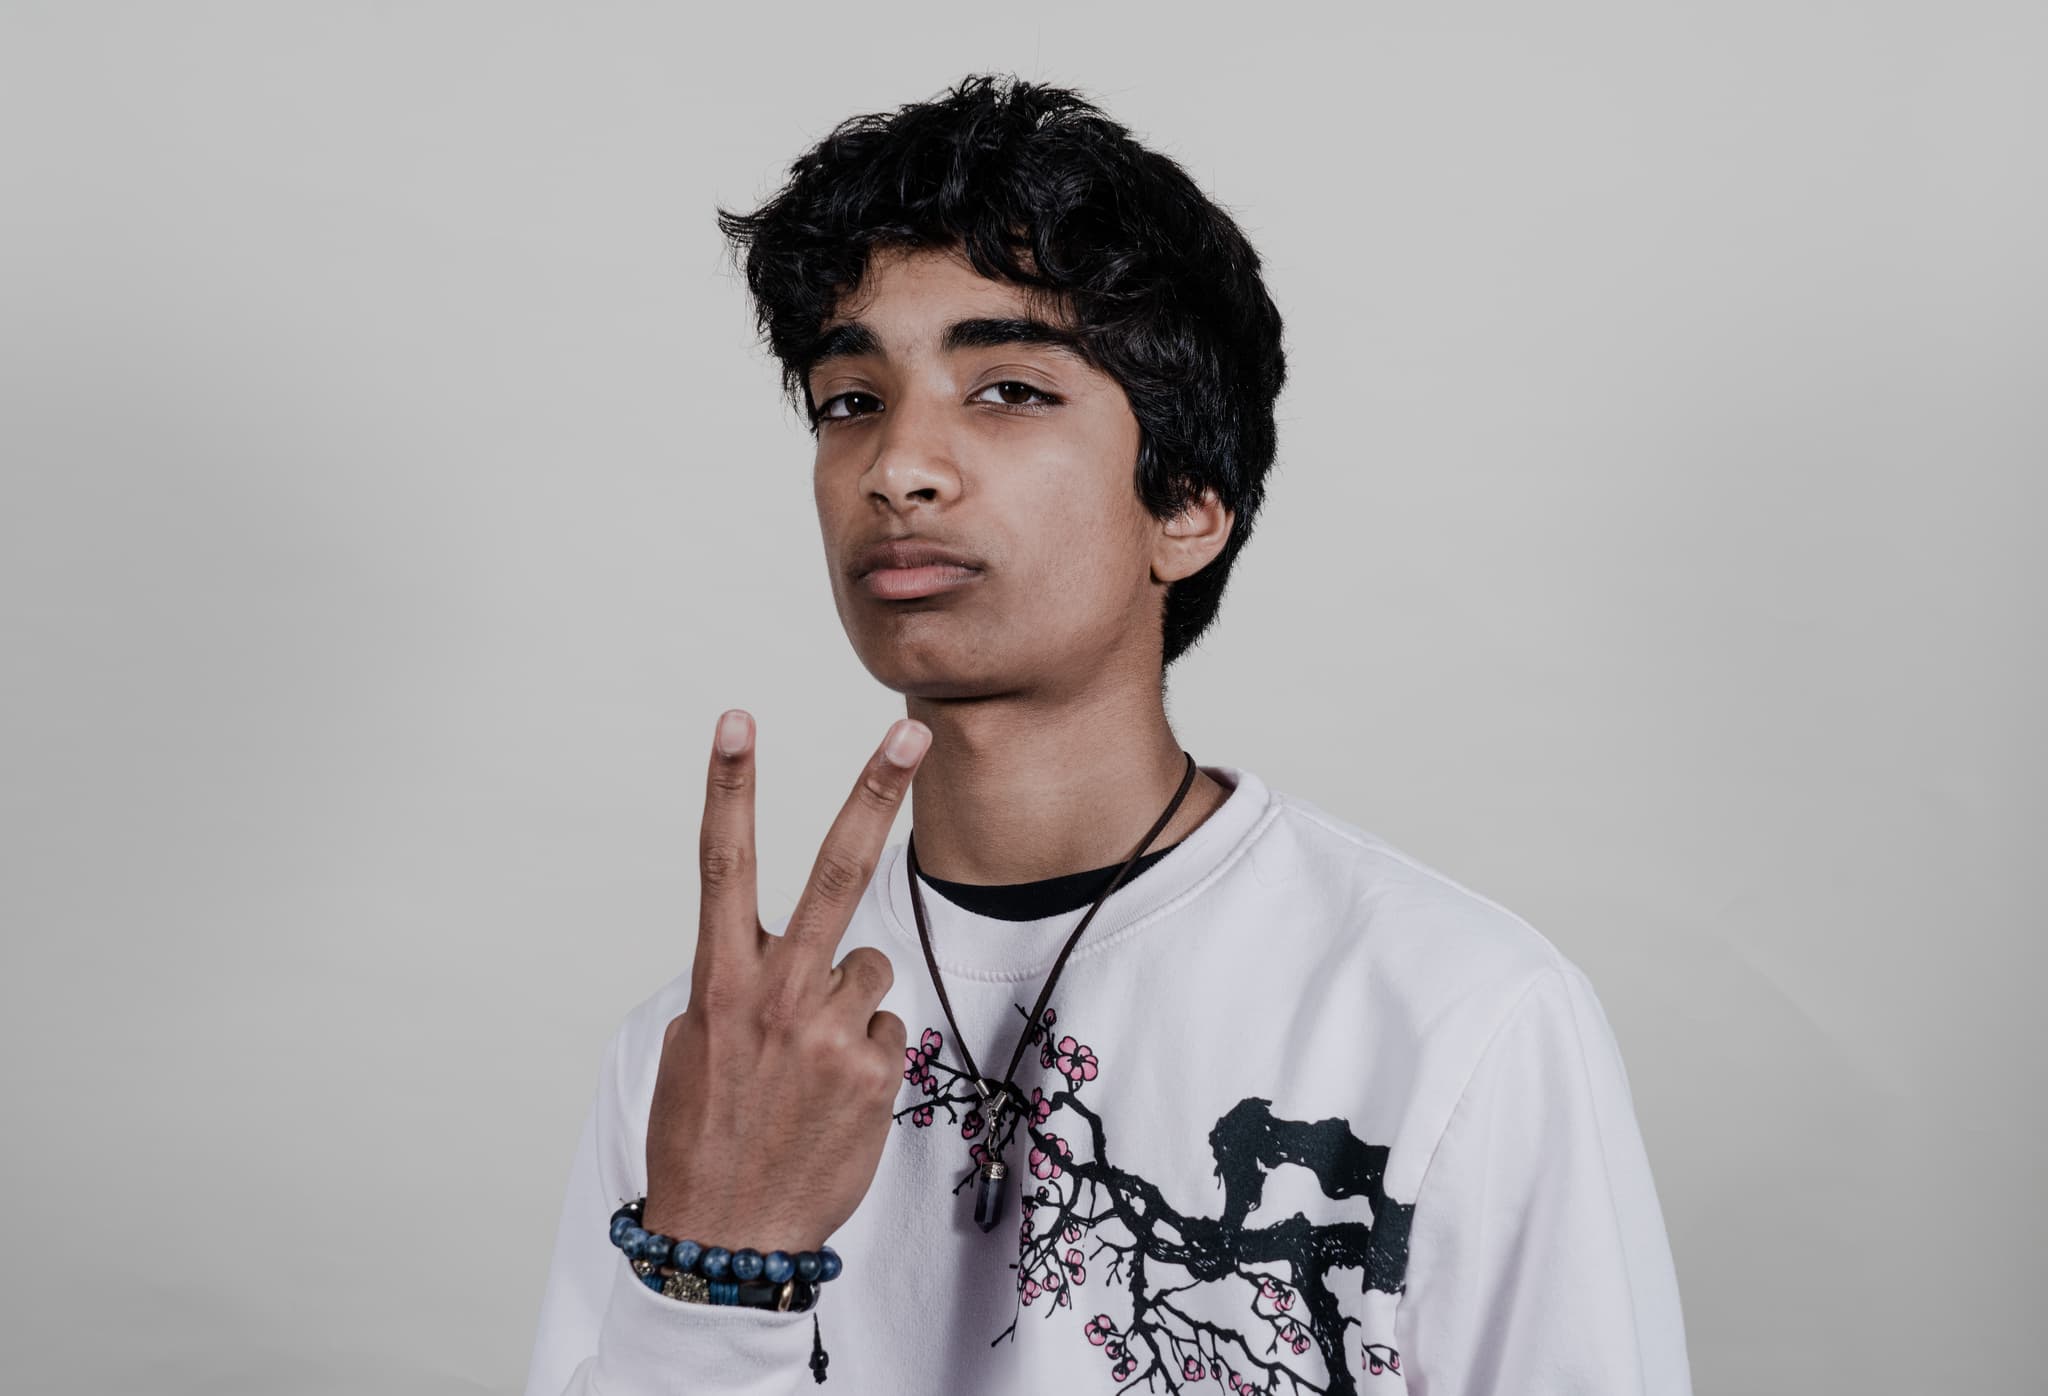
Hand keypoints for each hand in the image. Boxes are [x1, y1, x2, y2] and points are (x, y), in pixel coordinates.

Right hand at [642, 709, 931, 1254]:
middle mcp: (776, 996)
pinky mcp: (875, 1074)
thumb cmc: (705, 1140)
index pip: (719, 865)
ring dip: (850, 1004)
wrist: (727, 1243)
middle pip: (835, 872)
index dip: (728, 787)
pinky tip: (835, 1103)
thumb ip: (736, 991)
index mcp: (720, 982)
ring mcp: (830, 1033)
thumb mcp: (695, 1051)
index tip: (737, 719)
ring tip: (811, 1069)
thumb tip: (774, 962)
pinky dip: (867, 1058)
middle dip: (873, 792)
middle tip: (911, 730)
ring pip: (869, 970)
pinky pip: (886, 1032)